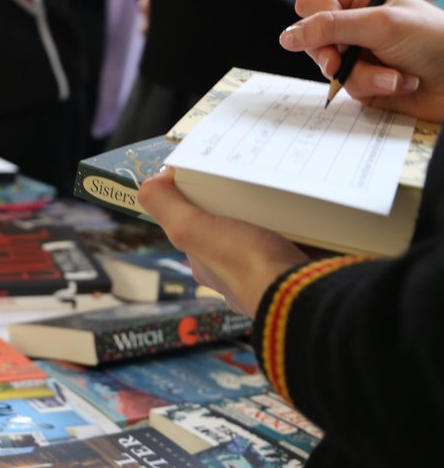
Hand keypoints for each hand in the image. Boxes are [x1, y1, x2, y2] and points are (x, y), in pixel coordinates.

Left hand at [138, 168, 307, 317]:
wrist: (303, 294)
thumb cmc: (244, 264)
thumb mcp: (191, 230)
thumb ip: (166, 206)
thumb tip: (154, 180)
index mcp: (209, 265)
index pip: (198, 226)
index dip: (202, 200)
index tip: (216, 173)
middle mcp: (239, 272)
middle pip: (239, 226)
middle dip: (246, 203)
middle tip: (256, 173)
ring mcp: (274, 272)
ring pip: (274, 231)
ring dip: (281, 210)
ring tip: (286, 182)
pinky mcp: (306, 266)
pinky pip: (307, 238)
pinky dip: (310, 221)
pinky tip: (313, 202)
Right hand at [278, 0, 443, 122]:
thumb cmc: (433, 40)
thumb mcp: (380, 25)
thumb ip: (330, 28)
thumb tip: (286, 36)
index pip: (311, 3)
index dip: (314, 20)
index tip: (329, 34)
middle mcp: (355, 24)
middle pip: (313, 39)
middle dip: (333, 56)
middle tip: (342, 63)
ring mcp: (358, 54)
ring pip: (330, 68)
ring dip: (364, 76)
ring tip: (394, 76)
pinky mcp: (365, 80)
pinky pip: (348, 87)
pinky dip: (374, 88)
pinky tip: (400, 83)